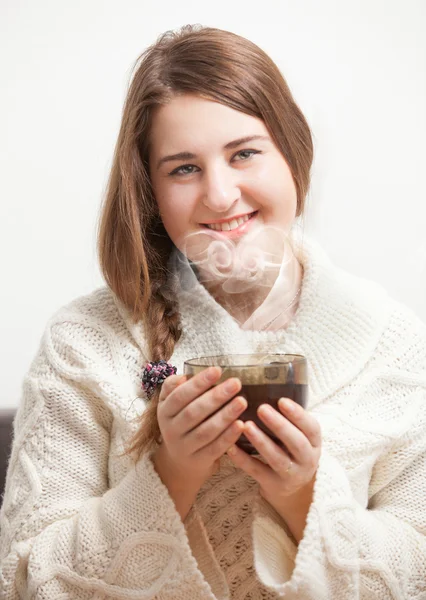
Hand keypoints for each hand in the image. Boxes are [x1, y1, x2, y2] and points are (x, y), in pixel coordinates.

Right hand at [153, 368, 246, 487]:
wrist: (179, 463)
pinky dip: (228, 437)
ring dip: (225, 415)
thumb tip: (183, 376)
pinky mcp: (199, 461)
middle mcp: (171, 430)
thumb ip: (173, 387)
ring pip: (205, 431)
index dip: (198, 383)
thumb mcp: (170, 405)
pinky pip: (215, 449)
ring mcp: (184, 448)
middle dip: (216, 396)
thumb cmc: (180, 423)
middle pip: (194, 412)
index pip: (180, 395)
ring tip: (242, 401)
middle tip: (236, 383)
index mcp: (165, 412)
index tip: (217, 370)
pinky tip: (241, 424)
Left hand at [226, 397, 320, 508]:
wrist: (292, 487)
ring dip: (261, 441)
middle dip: (279, 425)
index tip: (282, 400)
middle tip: (261, 408)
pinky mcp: (273, 486)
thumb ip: (289, 418)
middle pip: (296, 443)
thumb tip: (268, 385)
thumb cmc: (291, 449)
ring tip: (245, 425)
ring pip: (277, 458)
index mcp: (314, 442)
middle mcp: (307, 460)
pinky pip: (257, 471)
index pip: (312, 428)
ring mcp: (291, 475)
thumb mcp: (299, 435)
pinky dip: (243, 459)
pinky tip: (230, 447)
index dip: (298, 414)